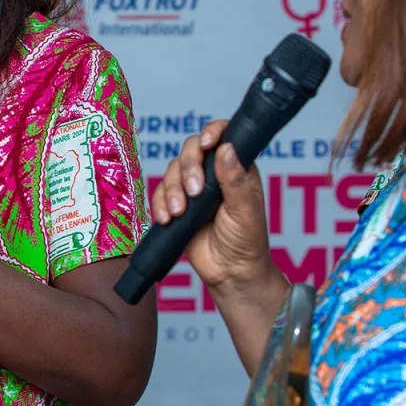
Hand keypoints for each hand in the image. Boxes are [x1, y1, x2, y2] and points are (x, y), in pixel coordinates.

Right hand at [148, 120, 274, 292]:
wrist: (229, 273)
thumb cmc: (247, 241)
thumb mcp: (246, 210)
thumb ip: (235, 180)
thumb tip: (226, 148)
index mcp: (236, 167)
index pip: (223, 136)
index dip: (211, 133)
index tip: (206, 144)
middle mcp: (213, 173)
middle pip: (190, 149)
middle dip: (188, 167)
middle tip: (194, 192)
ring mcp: (192, 188)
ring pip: (171, 170)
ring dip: (172, 190)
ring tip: (180, 213)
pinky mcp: (175, 204)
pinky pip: (158, 193)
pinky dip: (159, 204)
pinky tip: (167, 219)